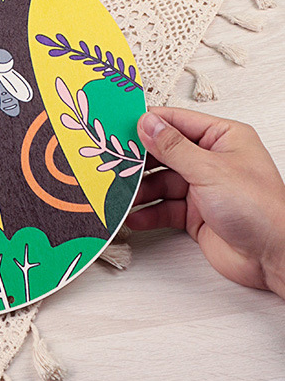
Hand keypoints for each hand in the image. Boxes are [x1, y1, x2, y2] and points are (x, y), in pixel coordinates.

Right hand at [129, 107, 284, 294]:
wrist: (275, 258)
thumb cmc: (259, 208)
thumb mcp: (211, 170)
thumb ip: (174, 147)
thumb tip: (147, 124)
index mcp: (223, 138)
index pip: (177, 122)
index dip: (149, 124)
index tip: (118, 126)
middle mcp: (212, 160)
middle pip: (166, 153)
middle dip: (140, 160)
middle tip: (112, 162)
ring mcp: (204, 188)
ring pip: (162, 183)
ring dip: (141, 189)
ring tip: (119, 193)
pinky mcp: (197, 216)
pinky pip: (166, 209)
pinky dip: (148, 213)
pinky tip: (133, 217)